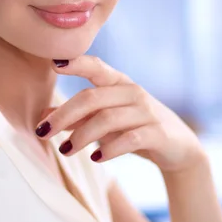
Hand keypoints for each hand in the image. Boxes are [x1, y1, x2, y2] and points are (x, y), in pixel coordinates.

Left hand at [36, 56, 206, 173]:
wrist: (179, 147)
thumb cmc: (137, 129)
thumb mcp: (107, 121)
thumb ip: (78, 118)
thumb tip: (42, 118)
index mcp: (120, 84)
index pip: (97, 67)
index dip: (77, 63)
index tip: (54, 64)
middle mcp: (134, 93)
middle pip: (92, 98)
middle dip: (64, 114)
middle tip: (42, 133)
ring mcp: (147, 113)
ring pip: (107, 119)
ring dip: (81, 135)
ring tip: (65, 150)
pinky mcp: (158, 134)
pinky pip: (130, 139)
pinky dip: (110, 148)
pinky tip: (96, 157)